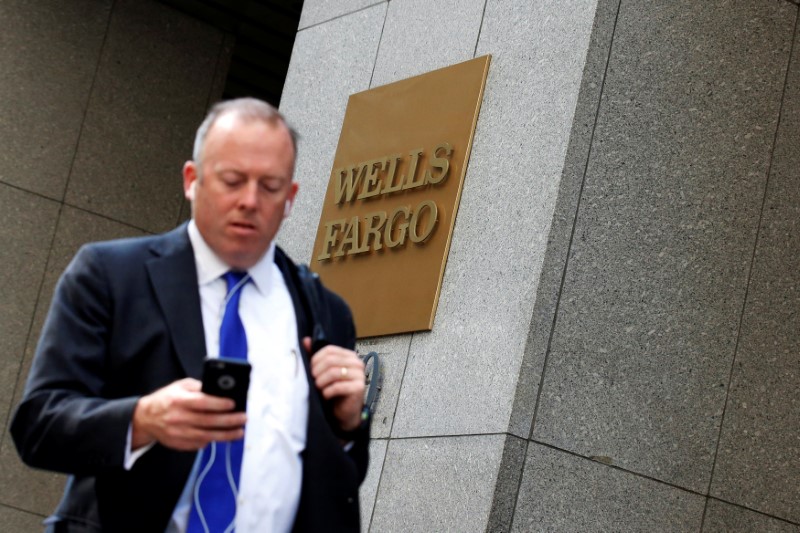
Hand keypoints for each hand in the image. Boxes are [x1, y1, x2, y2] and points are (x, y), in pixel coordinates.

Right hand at [132, 378, 246, 450]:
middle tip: (243, 419)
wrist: (146, 418)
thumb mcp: (180, 386)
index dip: (218, 404)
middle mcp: (178, 418)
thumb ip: (199, 387)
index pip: (202, 403)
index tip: (233, 404)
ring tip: (239, 432)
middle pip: (208, 421)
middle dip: (229, 421)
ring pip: (206, 436)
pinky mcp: (179, 444)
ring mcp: (178, 433)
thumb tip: (220, 390)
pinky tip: (223, 437)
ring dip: (225, 435)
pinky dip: (212, 441)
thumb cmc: (167, 399)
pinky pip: (199, 444)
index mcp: (179, 400)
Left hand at [304, 338, 365, 431]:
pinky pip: (338, 386)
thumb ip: (316, 356)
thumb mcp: (323, 372)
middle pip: (331, 360)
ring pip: (334, 372)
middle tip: (313, 381)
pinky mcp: (359, 387)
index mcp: (349, 356)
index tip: (311, 370)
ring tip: (319, 388)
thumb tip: (306, 340)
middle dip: (317, 371)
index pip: (329, 350)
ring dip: (321, 382)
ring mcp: (360, 375)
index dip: (316, 359)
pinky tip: (326, 395)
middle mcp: (357, 363)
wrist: (344, 411)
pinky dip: (327, 392)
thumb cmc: (334, 390)